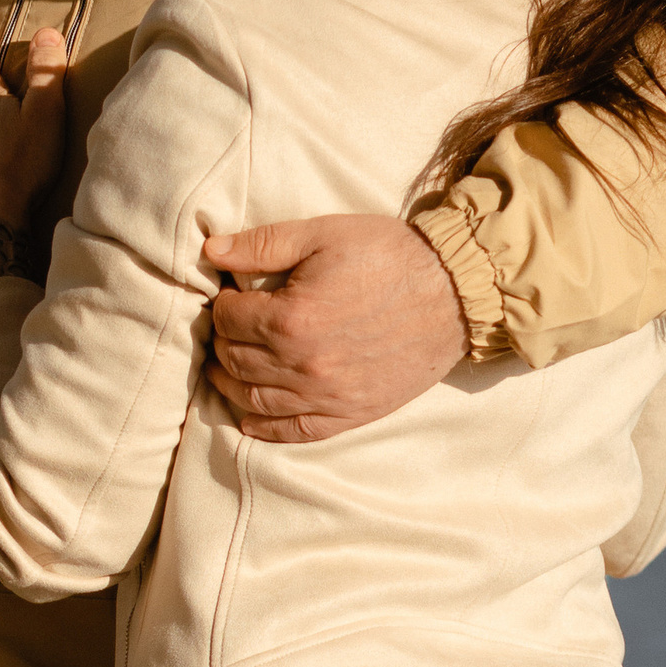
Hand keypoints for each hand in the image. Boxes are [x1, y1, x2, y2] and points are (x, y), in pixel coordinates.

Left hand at [203, 213, 466, 443]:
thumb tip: (210, 251)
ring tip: (229, 366)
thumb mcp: (324, 234)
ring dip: (231, 384)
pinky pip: (293, 432)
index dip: (222, 306)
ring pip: (253, 400)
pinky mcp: (350, 414)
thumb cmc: (389, 256)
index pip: (227, 320)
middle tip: (231, 329)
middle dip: (223, 342)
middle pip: (234, 361)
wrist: (454, 292)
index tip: (231, 297)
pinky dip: (263, 427)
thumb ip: (262, 245)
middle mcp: (302, 365)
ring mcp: (326, 396)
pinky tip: (250, 416)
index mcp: (291, 318)